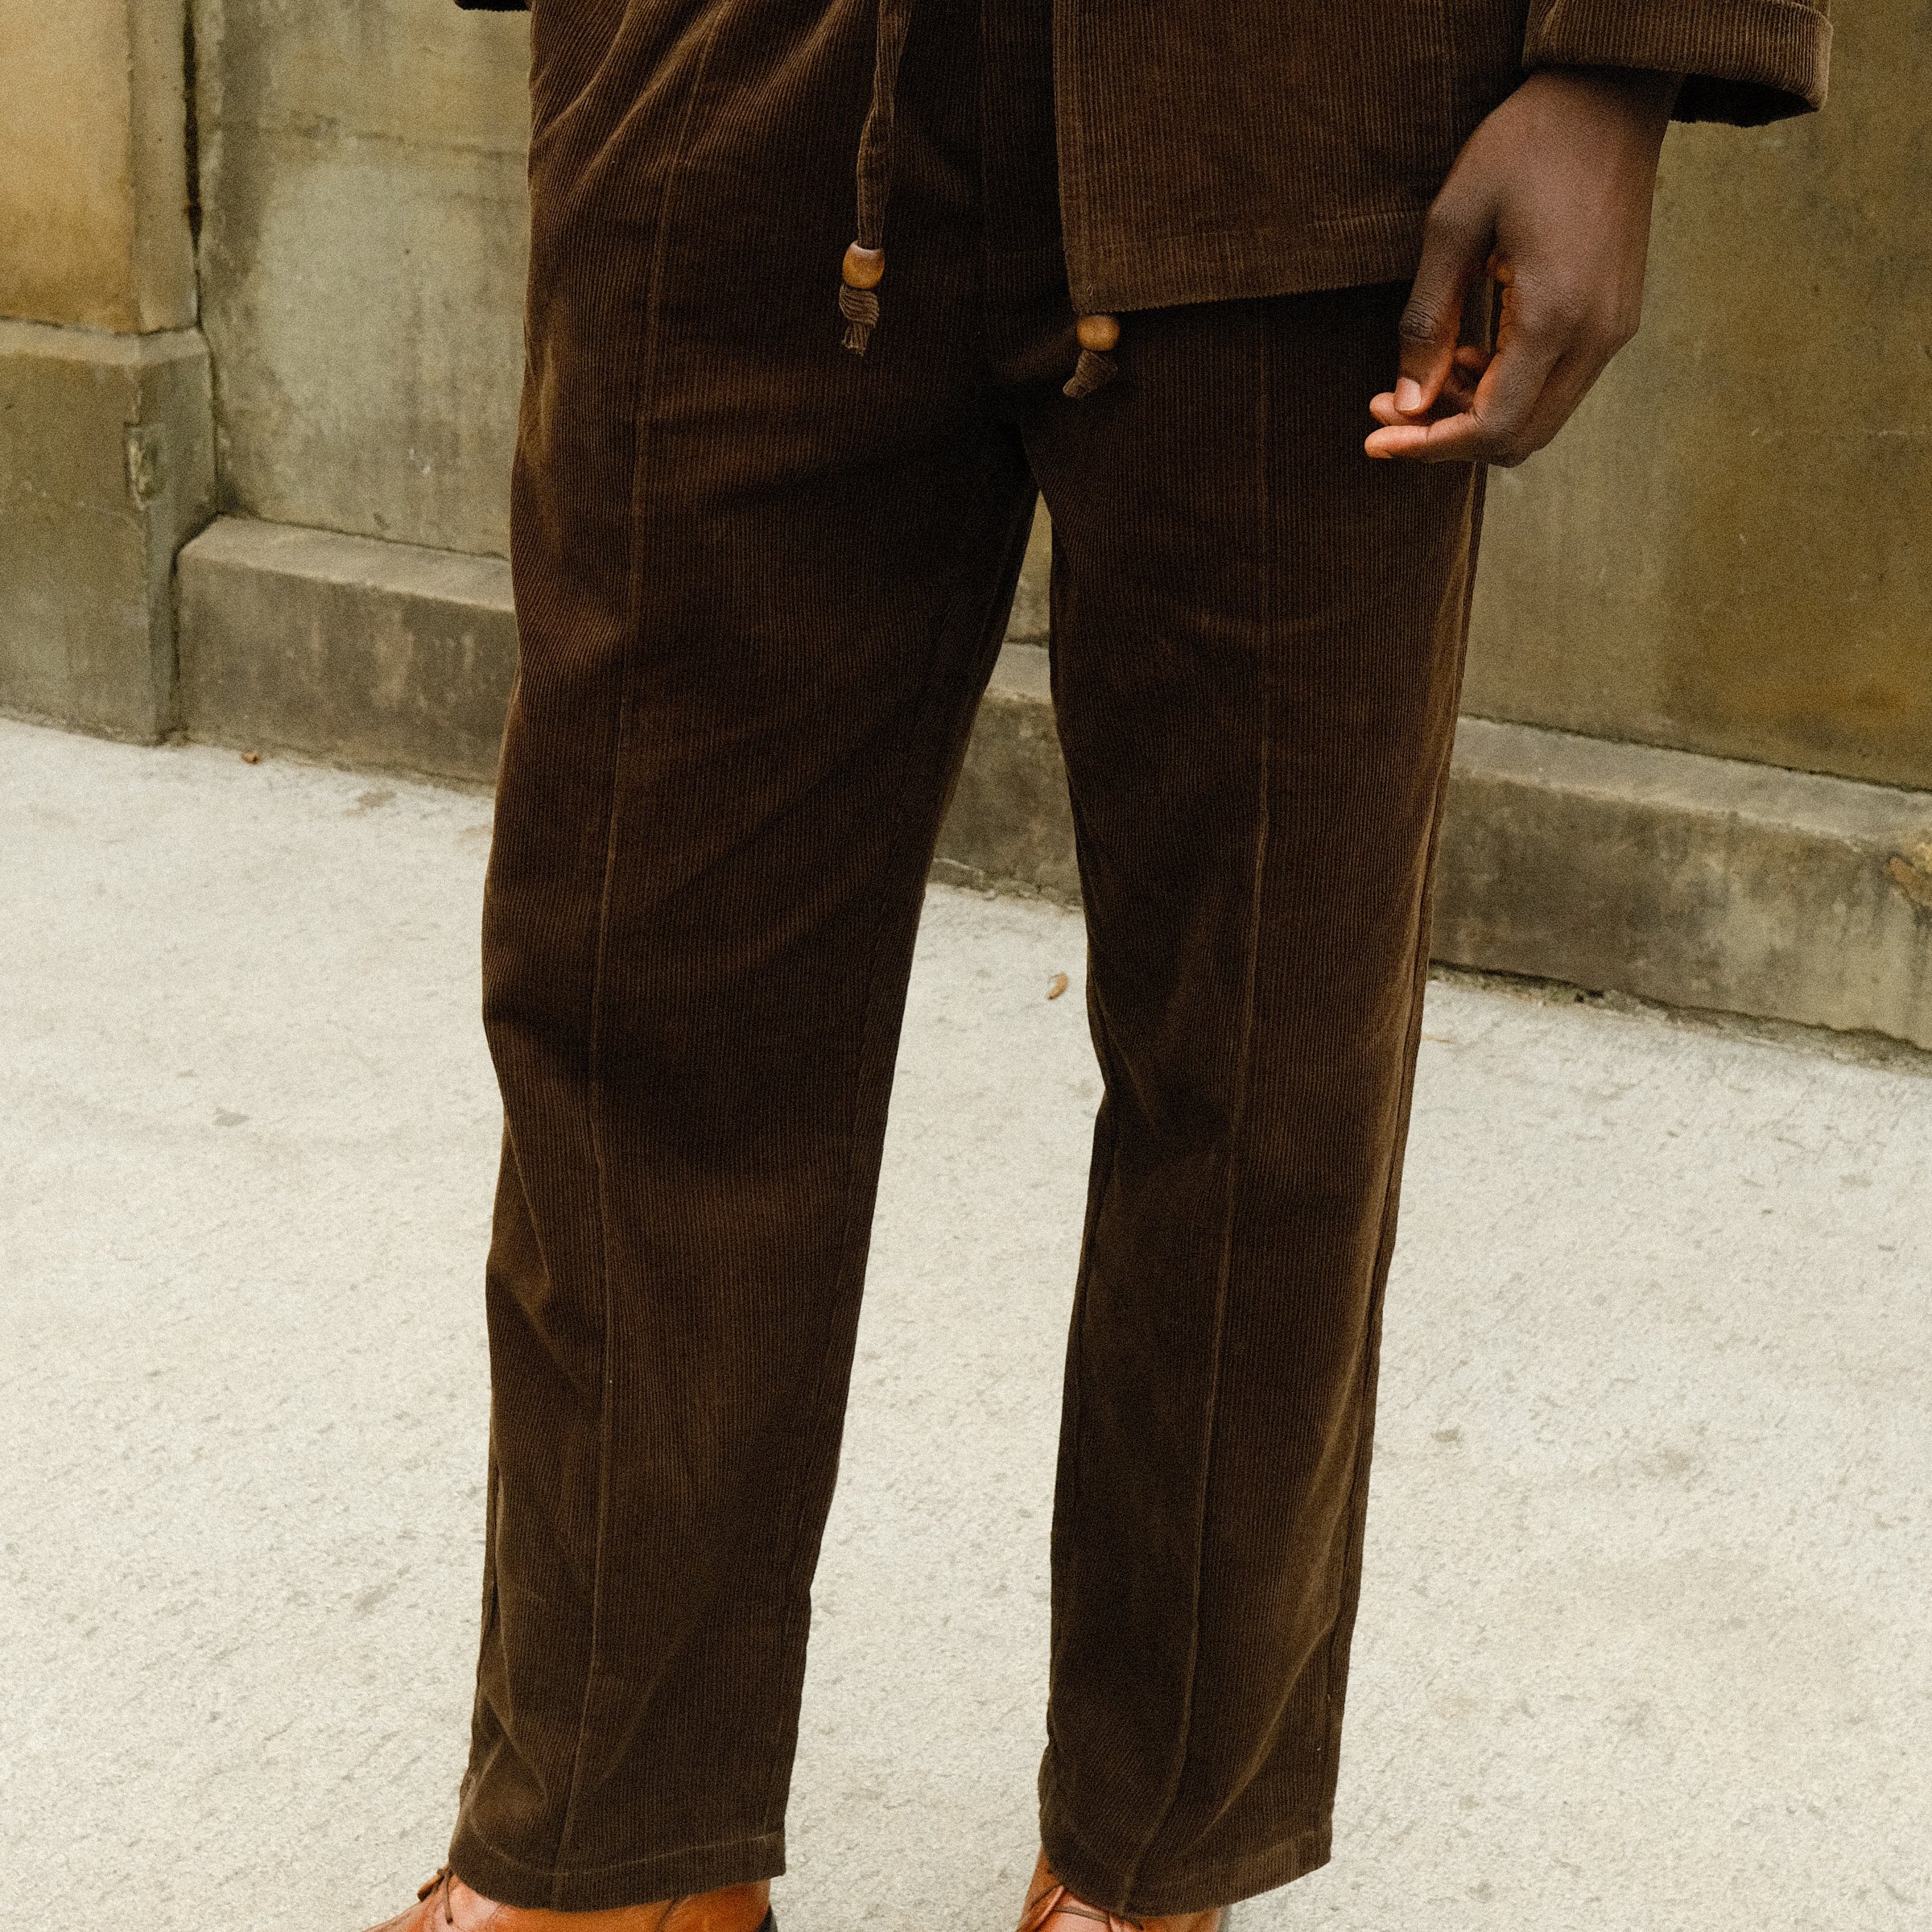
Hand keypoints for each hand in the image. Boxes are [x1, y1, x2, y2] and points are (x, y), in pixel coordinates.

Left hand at [1365, 66, 1681, 464]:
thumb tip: (1405, 403)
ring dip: (1476, 414)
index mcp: (1557, 314)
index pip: (1492, 425)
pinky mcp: (1614, 317)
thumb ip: (1427, 321)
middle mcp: (1596, 335)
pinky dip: (1507, 389)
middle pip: (1518, 438)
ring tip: (1424, 379)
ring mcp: (1613, 329)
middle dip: (1448, 437)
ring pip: (1538, 418)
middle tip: (1389, 410)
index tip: (1376, 437)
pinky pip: (1557, 384)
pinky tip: (1472, 355)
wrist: (1608, 94)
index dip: (1429, 445)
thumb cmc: (1526, 144)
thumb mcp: (1453, 224)